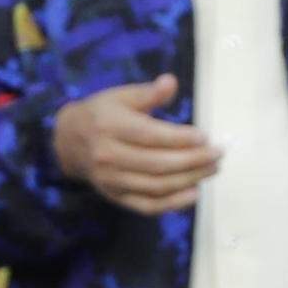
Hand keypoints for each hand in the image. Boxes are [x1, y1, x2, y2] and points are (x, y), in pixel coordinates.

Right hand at [52, 74, 220, 214]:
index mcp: (110, 127)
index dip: (182, 139)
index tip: (206, 137)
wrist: (69, 141)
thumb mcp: (122, 96)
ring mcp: (110, 180)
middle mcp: (108, 156)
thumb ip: (148, 93)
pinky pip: (146, 205)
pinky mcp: (114, 196)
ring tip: (212, 169)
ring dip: (189, 180)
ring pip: (156, 186)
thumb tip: (170, 82)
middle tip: (218, 154)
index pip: (152, 136)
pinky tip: (194, 193)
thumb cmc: (103, 114)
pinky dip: (172, 204)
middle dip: (194, 161)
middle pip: (158, 164)